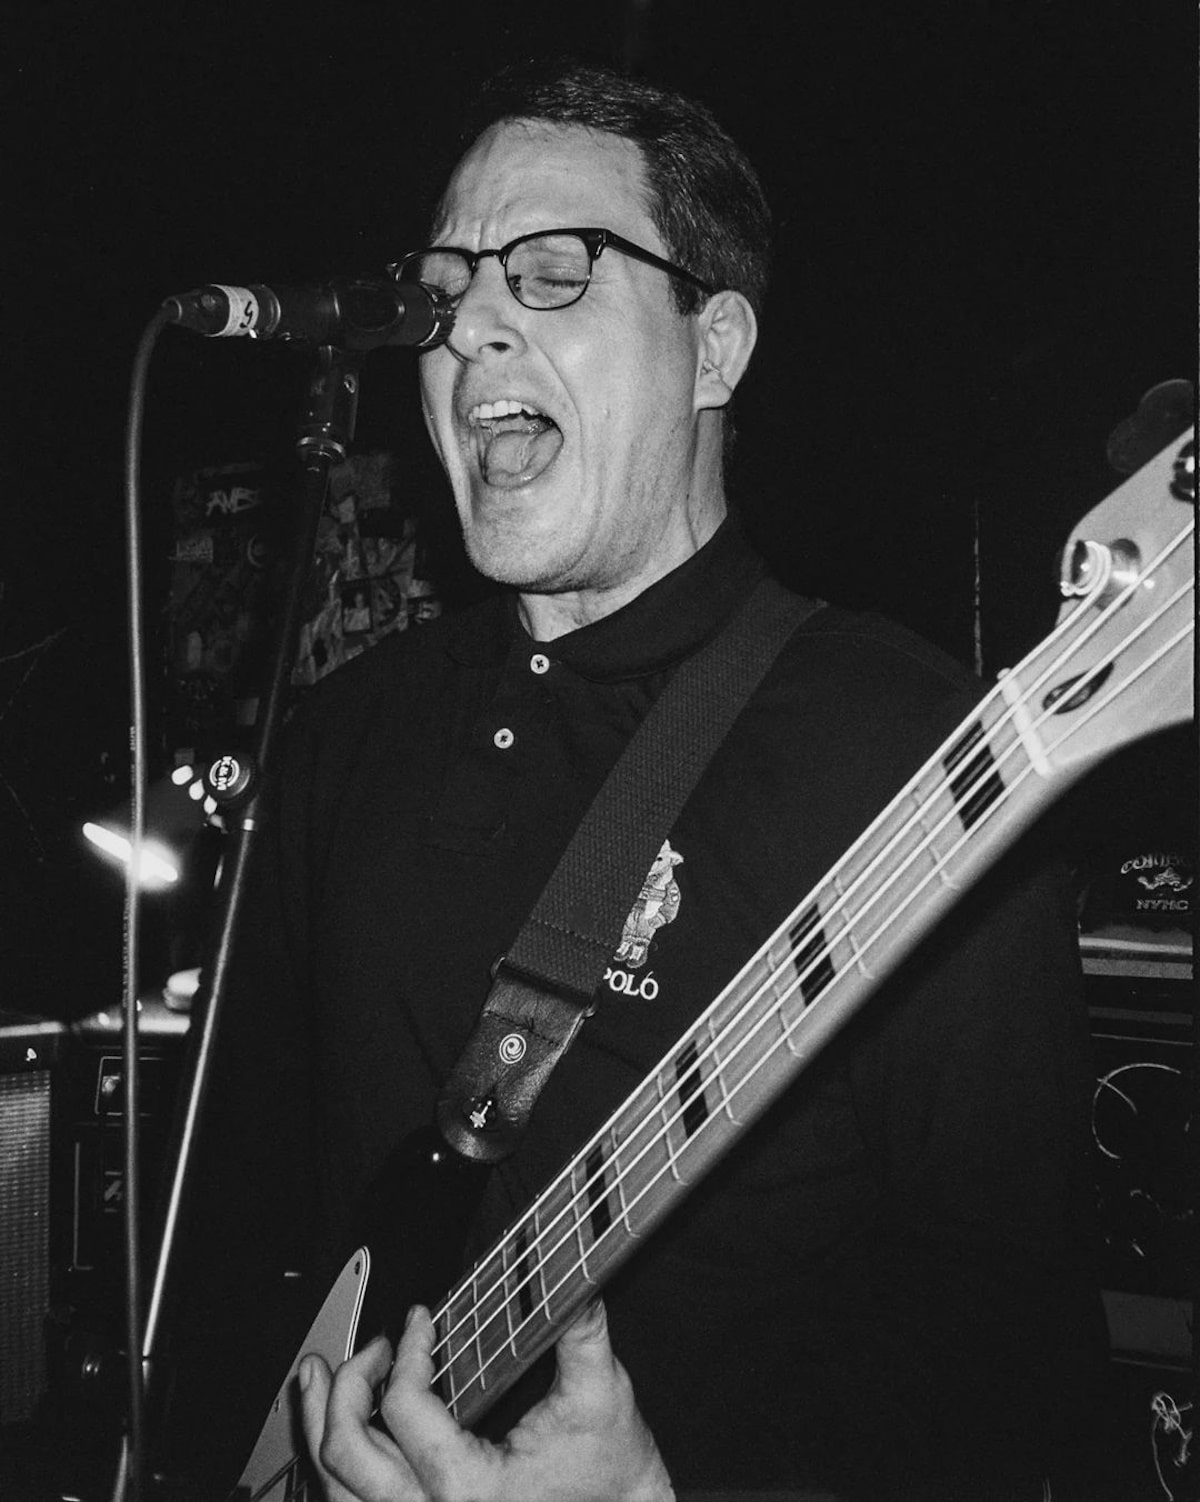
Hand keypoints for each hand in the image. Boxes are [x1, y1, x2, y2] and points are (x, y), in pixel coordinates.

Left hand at [299, 1298, 674, 1501]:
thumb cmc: (613, 1475)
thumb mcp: (601, 1395)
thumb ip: (580, 1331)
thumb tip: (571, 1278)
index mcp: (469, 1488)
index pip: (403, 1408)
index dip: (408, 1351)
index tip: (420, 1320)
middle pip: (346, 1453)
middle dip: (346, 1387)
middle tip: (373, 1348)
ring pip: (339, 1490)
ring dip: (317, 1427)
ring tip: (313, 1379)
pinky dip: (338, 1470)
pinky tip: (337, 1432)